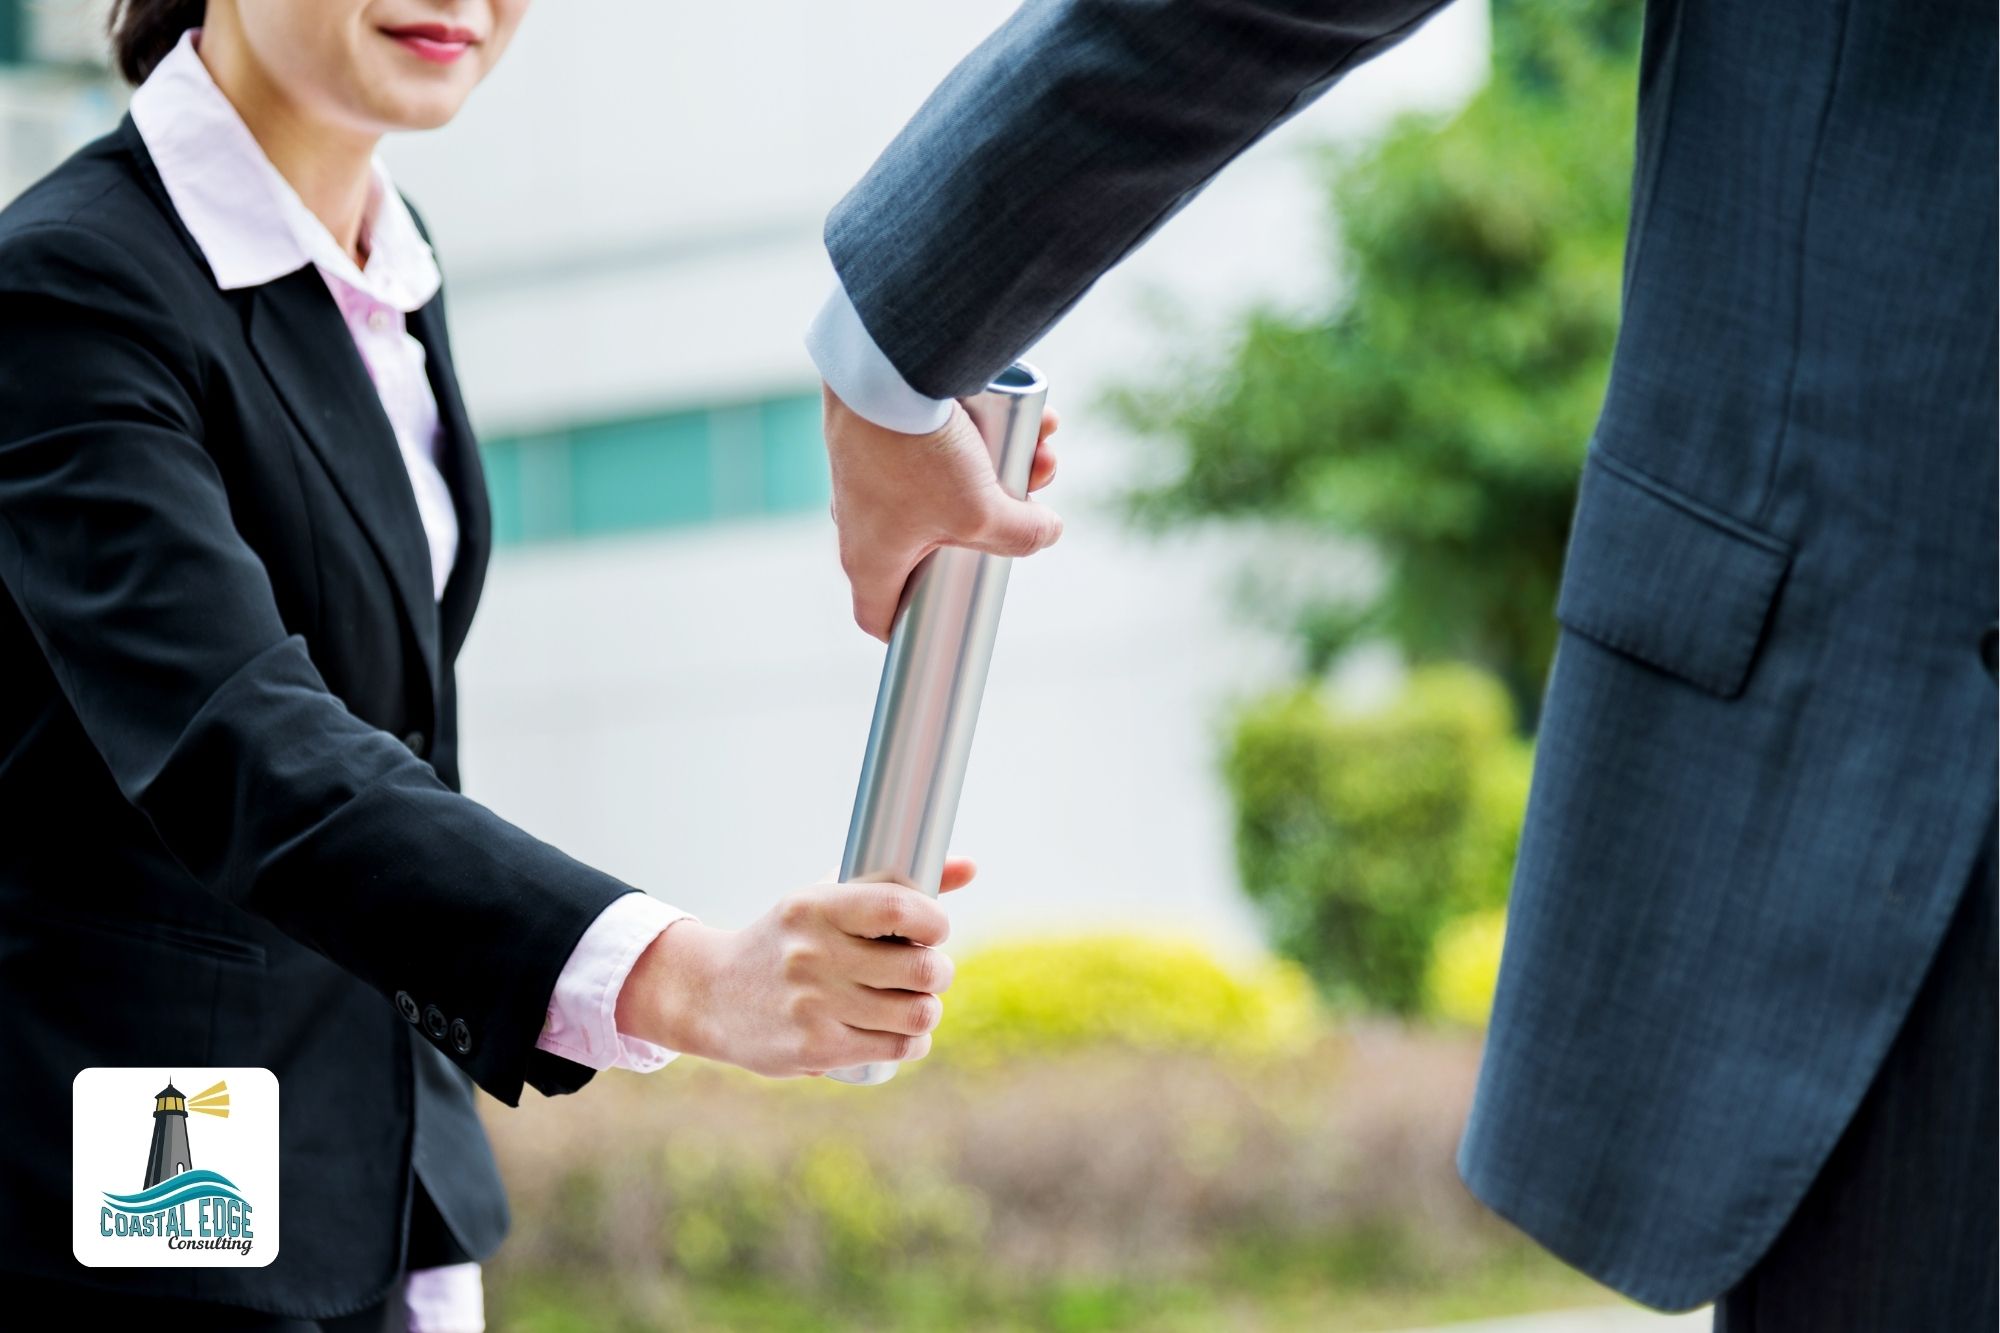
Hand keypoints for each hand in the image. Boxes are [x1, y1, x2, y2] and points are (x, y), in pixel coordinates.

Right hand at [618, 858, 977, 1076]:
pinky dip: (913, 1042)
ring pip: (917, 1012)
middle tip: (929, 971)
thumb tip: (970, 866)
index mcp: (815, 908)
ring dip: (928, 1009)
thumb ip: (895, 885)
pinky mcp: (817, 1047)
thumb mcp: (825, 901)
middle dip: (939, 971)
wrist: (713, 996)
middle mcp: (813, 954)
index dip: (935, 922)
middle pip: (921, 968)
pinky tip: (903, 1032)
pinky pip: (896, 1047)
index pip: (898, 909)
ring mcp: (814, 1004)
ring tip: (916, 1002)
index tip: (935, 930)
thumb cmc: (786, 942)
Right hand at [824, 383, 1062, 639]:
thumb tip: (1048, 532)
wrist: (884, 368)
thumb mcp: (981, 511)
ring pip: (945, 490)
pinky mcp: (879, 434)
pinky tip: (1029, 420)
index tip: (941, 620)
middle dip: (990, 526)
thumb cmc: (917, 455)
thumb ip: (1021, 535)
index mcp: (870, 558)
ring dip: (999, 475)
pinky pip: (936, 447)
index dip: (908, 627)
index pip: (877, 615)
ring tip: (1040, 455)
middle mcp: (860, 521)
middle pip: (933, 547)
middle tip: (1024, 508)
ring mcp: (868, 476)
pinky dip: (980, 436)